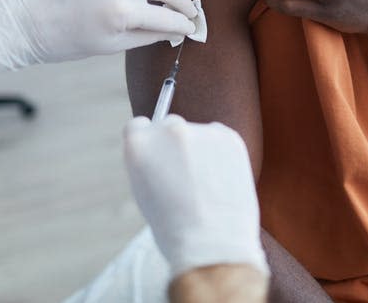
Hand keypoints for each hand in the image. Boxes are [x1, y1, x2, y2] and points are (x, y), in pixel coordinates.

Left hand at [0, 0, 197, 74]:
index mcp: (123, 13)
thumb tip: (173, 32)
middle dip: (184, 2)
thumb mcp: (112, 46)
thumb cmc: (67, 41)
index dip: (185, 25)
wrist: (27, 22)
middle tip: (192, 11)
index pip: (168, 18)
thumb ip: (148, 36)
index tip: (193, 28)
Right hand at [123, 115, 267, 278]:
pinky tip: (222, 179)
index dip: (149, 142)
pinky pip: (222, 139)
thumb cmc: (174, 227)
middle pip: (170, 126)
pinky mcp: (229, 136)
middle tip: (186, 175)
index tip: (158, 154)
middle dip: (176, 145)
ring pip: (199, 134)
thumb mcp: (145, 191)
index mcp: (138, 144)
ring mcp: (200, 131)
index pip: (139, 126)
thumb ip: (151, 162)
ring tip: (207, 185)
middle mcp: (168, 131)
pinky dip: (222, 153)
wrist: (212, 242)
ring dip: (202, 150)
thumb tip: (164, 149)